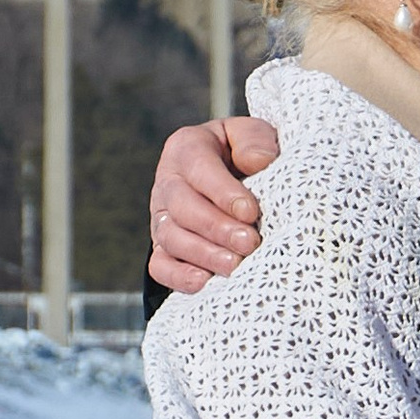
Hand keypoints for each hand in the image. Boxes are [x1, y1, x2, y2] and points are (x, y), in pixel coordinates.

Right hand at [149, 114, 277, 292]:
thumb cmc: (243, 154)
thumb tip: (259, 160)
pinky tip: (204, 282)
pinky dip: (178, 277)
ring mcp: (162, 217)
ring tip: (234, 266)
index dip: (223, 192)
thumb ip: (255, 141)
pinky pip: (160, 266)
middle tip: (249, 243)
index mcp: (187, 148)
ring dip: (203, 254)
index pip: (198, 168)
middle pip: (182, 206)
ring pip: (171, 237)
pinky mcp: (163, 248)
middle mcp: (168, 182)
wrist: (232, 178)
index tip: (250, 211)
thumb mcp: (252, 136)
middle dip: (217, 228)